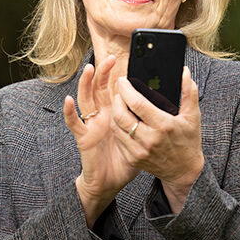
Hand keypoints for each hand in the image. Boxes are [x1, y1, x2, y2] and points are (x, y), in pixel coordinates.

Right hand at [64, 56, 138, 225]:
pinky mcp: (84, 138)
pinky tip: (69, 100)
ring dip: (85, 83)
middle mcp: (102, 115)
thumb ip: (153, 119)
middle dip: (103, 72)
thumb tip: (170, 103)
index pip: (114, 87)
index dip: (115, 73)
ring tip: (90, 69)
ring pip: (85, 99)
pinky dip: (70, 112)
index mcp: (116, 112)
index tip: (123, 58)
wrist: (111, 181)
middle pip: (99, 88)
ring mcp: (91, 124)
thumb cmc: (128, 157)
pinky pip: (75, 123)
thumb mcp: (144, 135)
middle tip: (110, 58)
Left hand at [112, 66, 204, 212]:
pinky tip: (122, 119)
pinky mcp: (133, 159)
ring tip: (119, 102)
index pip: (137, 104)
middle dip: (117, 98)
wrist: (184, 171)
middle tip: (119, 90)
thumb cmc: (188, 140)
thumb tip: (184, 72)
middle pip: (121, 114)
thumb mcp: (193, 116)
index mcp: (164, 125)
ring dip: (114, 111)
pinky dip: (117, 126)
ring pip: (116, 126)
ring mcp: (139, 151)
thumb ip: (189, 91)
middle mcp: (149, 139)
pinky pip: (118, 139)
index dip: (126, 89)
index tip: (123, 80)